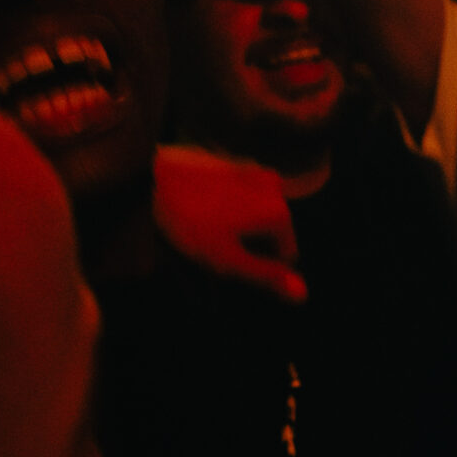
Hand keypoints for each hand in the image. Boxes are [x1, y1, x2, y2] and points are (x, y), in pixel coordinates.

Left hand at [152, 145, 306, 303]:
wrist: (153, 177)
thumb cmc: (191, 224)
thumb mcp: (227, 260)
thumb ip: (267, 277)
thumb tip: (303, 294)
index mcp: (279, 214)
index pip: (287, 256)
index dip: (258, 265)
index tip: (228, 259)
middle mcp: (276, 188)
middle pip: (273, 231)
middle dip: (250, 242)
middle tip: (213, 245)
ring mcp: (256, 171)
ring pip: (257, 212)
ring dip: (238, 223)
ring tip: (204, 225)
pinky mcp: (236, 161)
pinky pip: (243, 193)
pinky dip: (228, 203)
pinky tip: (201, 206)